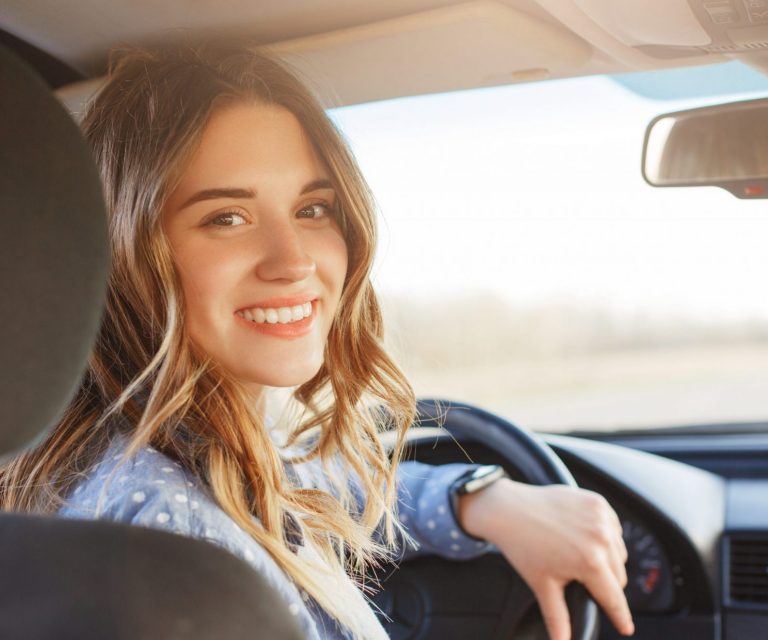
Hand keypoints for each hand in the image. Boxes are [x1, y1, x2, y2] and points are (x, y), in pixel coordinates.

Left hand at [459, 478, 633, 639]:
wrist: (508, 508)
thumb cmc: (523, 546)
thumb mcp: (542, 585)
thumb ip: (558, 619)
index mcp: (590, 562)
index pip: (614, 598)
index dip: (620, 616)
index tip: (626, 628)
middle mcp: (601, 538)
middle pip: (618, 575)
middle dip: (606, 584)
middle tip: (584, 581)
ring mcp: (601, 517)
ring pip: (618, 551)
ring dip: (608, 558)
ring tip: (583, 557)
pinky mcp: (597, 501)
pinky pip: (613, 527)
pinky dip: (605, 535)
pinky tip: (586, 537)